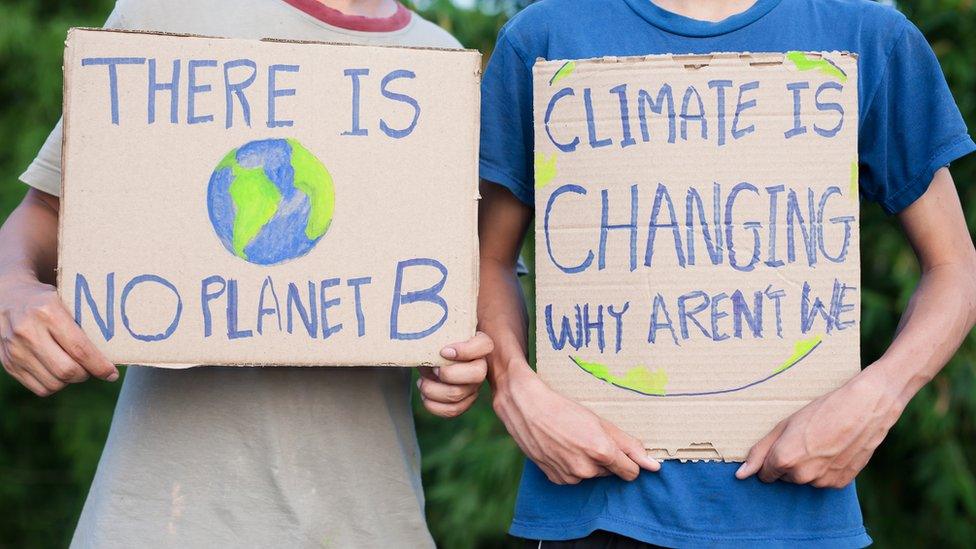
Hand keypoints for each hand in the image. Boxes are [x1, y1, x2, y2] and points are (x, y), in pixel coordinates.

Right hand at [0, 275, 117, 395]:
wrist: (6, 296)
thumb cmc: (48, 300)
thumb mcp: (68, 300)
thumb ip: (87, 322)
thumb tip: (118, 348)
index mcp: (48, 312)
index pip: (80, 349)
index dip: (100, 366)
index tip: (112, 373)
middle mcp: (28, 332)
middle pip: (66, 371)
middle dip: (86, 374)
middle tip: (93, 369)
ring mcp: (15, 350)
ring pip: (53, 383)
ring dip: (70, 381)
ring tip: (76, 368)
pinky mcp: (8, 363)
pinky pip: (39, 388)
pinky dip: (55, 385)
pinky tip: (58, 372)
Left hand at [416, 331, 492, 417]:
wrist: (430, 356)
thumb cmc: (434, 341)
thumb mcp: (436, 333)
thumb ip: (436, 332)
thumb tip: (421, 337)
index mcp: (478, 343)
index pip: (485, 345)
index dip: (466, 350)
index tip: (443, 351)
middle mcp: (481, 365)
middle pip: (477, 374)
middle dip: (449, 374)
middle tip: (433, 369)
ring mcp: (473, 385)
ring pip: (460, 394)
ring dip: (434, 391)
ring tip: (422, 383)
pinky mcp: (464, 401)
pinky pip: (454, 409)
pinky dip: (434, 406)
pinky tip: (425, 396)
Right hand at [492, 364, 659, 483]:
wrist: (526, 407)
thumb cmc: (563, 408)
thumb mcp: (600, 422)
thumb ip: (629, 445)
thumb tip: (654, 465)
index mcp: (602, 453)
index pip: (631, 472)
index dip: (629, 460)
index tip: (622, 450)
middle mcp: (586, 469)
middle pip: (610, 472)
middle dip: (605, 457)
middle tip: (588, 436)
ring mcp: (569, 476)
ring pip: (591, 474)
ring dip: (588, 461)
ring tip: (572, 439)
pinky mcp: (555, 479)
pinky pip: (573, 477)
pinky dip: (571, 465)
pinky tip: (561, 448)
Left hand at [735, 367, 900, 487]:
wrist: (864, 408)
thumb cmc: (821, 411)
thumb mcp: (784, 425)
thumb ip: (760, 451)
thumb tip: (741, 474)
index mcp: (784, 460)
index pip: (765, 474)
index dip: (771, 458)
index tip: (783, 444)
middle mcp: (802, 476)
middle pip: (784, 476)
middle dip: (789, 462)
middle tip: (806, 439)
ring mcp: (823, 482)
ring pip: (805, 479)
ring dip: (808, 466)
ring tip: (822, 442)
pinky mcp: (840, 483)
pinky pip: (824, 481)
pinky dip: (826, 470)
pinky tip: (834, 450)